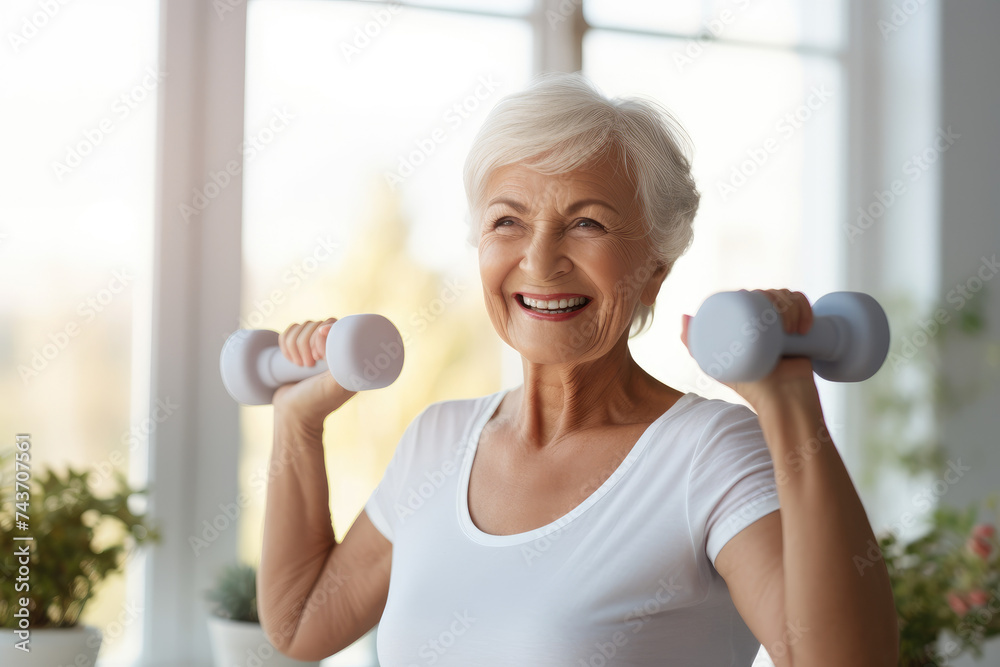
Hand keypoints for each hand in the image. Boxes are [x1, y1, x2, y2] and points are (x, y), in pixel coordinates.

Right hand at [273, 318, 356, 431]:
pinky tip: (290, 360)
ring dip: (294, 346)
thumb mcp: (335, 386)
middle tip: (307, 366)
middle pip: (314, 324)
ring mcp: (313, 348)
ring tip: (300, 367)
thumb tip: (327, 331)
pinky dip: (285, 344)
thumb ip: (341, 364)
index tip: (317, 356)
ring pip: (300, 327)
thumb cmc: (316, 403)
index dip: (320, 334)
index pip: (333, 324)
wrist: (293, 417)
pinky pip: (288, 332)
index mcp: (346, 353)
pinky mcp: (296, 350)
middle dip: (305, 344)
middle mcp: (331, 348)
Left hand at [680, 288, 819, 410]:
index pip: (751, 296)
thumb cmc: (750, 386)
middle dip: (781, 302)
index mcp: (743, 324)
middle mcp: (761, 322)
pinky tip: (805, 325)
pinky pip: (804, 306)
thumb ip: (695, 345)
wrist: (783, 400)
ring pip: (788, 299)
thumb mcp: (716, 364)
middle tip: (785, 327)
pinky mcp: (801, 330)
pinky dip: (805, 308)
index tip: (766, 310)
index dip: (761, 295)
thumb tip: (685, 316)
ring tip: (794, 330)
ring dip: (794, 307)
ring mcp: (781, 326)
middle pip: (771, 294)